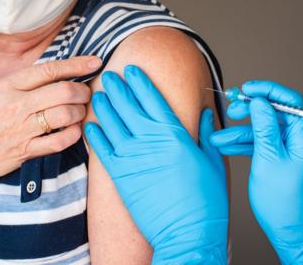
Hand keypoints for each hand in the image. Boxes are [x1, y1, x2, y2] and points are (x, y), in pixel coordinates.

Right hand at [0, 56, 100, 185]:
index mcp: (7, 86)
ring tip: (80, 111)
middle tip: (86, 93)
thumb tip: (57, 72)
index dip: (77, 64)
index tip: (95, 62)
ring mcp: (21, 130)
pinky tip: (74, 130)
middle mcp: (15, 106)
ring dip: (80, 112)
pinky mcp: (26, 152)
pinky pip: (60, 142)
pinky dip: (74, 134)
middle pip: (63, 91)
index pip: (49, 70)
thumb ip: (22, 82)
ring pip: (65, 115)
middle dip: (83, 91)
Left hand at [85, 65, 227, 263]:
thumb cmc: (206, 200)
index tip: (131, 69)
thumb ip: (206, 134)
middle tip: (108, 76)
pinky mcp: (120, 176)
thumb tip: (205, 114)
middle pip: (128, 107)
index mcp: (175, 135)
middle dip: (117, 88)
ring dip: (103, 107)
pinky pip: (102, 150)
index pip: (153, 99)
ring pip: (112, 124)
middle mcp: (151, 141)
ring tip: (97, 94)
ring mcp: (133, 158)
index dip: (140, 82)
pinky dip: (94, 135)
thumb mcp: (212, 162)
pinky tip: (89, 125)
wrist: (187, 232)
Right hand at [210, 81, 302, 263]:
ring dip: (242, 132)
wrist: (291, 231)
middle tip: (232, 109)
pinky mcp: (284, 160)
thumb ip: (264, 126)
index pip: (290, 101)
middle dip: (251, 111)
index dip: (268, 91)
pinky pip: (265, 145)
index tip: (247, 89)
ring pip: (266, 131)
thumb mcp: (268, 158)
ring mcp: (293, 151)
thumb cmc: (283, 201)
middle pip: (276, 114)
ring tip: (219, 137)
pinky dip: (247, 145)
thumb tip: (261, 102)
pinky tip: (227, 146)